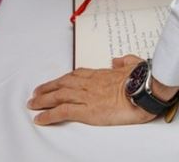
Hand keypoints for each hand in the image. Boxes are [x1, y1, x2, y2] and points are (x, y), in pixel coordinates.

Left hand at [28, 55, 154, 125]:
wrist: (146, 89)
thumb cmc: (144, 79)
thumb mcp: (134, 63)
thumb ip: (124, 61)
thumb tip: (116, 59)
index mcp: (102, 74)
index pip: (77, 74)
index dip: (64, 78)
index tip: (56, 81)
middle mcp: (91, 84)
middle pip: (63, 84)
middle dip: (48, 88)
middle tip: (36, 93)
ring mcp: (88, 96)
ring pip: (59, 96)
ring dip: (43, 100)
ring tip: (32, 104)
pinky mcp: (87, 111)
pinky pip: (63, 112)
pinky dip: (49, 115)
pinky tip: (40, 118)